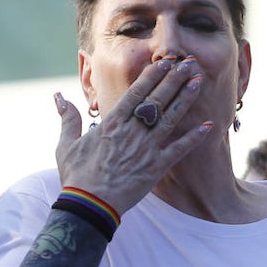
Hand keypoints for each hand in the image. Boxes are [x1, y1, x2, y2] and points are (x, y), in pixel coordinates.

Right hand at [53, 56, 213, 214]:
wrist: (89, 205)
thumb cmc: (76, 175)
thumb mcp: (66, 144)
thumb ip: (68, 118)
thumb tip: (58, 96)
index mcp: (112, 123)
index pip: (136, 93)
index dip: (152, 75)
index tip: (165, 62)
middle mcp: (132, 131)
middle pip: (157, 99)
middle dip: (173, 79)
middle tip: (189, 63)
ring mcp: (146, 149)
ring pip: (170, 118)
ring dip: (185, 99)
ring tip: (198, 82)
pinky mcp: (156, 168)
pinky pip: (179, 150)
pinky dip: (194, 138)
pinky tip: (208, 125)